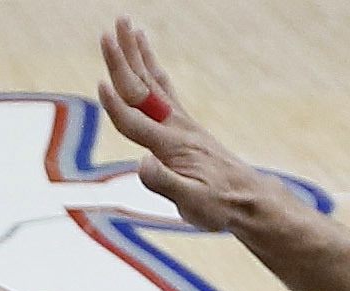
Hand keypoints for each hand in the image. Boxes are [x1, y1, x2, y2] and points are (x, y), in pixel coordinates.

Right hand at [100, 18, 272, 233]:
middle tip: (107, 32)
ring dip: (137, 52)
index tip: (100, 83)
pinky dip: (152, 68)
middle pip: (141, 89)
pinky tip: (145, 55)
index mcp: (171, 147)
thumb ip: (164, 183)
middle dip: (122, 61)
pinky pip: (164, 88)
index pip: (136, 122)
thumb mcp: (192, 204)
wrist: (249, 199)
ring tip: (126, 25)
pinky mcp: (185, 125)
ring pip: (153, 80)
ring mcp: (181, 123)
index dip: (116, 107)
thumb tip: (141, 164)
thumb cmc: (220, 206)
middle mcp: (175, 128)